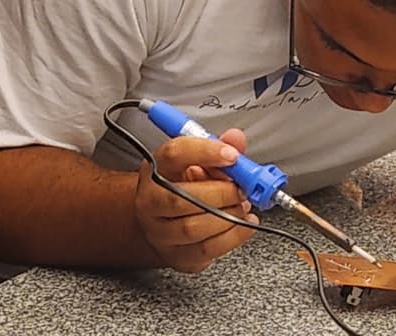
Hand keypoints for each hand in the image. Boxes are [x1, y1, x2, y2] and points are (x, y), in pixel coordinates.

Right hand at [134, 128, 257, 272]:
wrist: (163, 219)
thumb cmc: (182, 185)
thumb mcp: (197, 160)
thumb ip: (219, 148)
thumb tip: (236, 139)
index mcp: (155, 168)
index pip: (174, 154)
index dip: (206, 152)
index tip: (232, 155)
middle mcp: (150, 201)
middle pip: (181, 198)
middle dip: (221, 193)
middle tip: (242, 188)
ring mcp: (159, 232)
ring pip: (193, 228)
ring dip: (228, 216)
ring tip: (243, 205)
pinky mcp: (176, 256)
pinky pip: (206, 250)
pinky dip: (234, 236)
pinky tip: (245, 224)